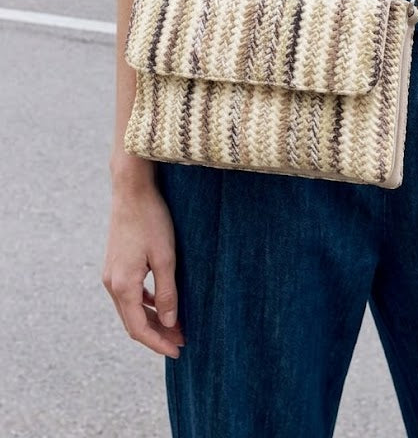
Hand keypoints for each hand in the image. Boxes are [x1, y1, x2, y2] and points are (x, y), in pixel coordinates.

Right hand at [102, 179, 184, 357]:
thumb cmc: (151, 220)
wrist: (131, 190)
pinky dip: (145, 303)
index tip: (178, 352)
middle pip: (133, 322)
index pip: (139, 328)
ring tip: (176, 326)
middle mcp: (112, 283)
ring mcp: (112, 273)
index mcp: (123, 285)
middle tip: (182, 342)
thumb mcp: (166, 257)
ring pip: (131, 308)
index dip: (158, 343)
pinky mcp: (116, 264)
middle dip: (157, 335)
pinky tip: (161, 303)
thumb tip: (171, 322)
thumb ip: (168, 291)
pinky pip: (129, 293)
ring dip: (152, 319)